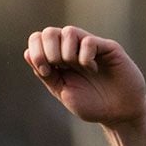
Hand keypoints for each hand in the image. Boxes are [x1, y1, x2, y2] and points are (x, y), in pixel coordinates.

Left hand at [25, 26, 145, 126]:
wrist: (118, 114)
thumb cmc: (92, 105)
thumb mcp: (63, 91)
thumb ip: (45, 74)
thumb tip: (27, 53)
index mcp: (59, 59)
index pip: (38, 39)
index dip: (36, 51)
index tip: (45, 72)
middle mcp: (74, 49)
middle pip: (49, 31)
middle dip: (48, 50)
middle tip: (58, 67)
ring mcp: (91, 46)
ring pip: (68, 31)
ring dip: (66, 52)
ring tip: (76, 66)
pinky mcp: (108, 48)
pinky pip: (88, 41)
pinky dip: (85, 56)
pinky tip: (92, 68)